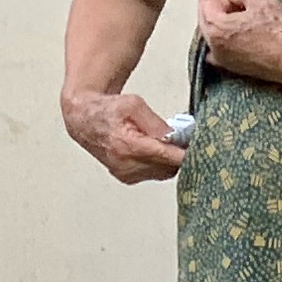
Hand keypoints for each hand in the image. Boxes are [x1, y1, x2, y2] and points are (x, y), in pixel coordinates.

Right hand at [63, 89, 186, 184]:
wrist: (84, 119)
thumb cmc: (106, 109)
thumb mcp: (133, 104)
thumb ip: (155, 122)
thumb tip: (173, 136)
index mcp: (128, 146)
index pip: (168, 157)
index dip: (186, 153)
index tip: (198, 148)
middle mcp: (126, 164)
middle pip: (168, 168)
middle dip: (178, 155)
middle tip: (184, 140)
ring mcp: (126, 174)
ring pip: (163, 173)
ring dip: (169, 160)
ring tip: (167, 143)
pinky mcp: (126, 178)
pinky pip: (153, 175)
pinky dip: (159, 164)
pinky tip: (156, 150)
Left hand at [198, 0, 281, 86]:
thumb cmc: (277, 29)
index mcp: (217, 28)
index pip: (206, 5)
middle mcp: (215, 47)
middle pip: (207, 21)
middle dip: (214, 7)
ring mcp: (224, 60)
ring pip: (213, 36)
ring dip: (219, 23)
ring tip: (235, 13)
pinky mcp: (235, 69)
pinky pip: (220, 52)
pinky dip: (223, 41)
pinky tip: (234, 34)